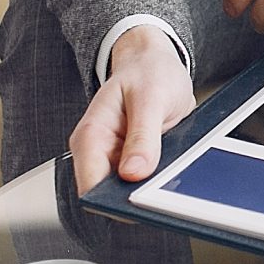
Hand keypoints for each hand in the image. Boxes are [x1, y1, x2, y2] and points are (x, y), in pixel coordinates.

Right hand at [71, 25, 196, 190]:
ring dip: (149, 189)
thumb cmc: (149, 72)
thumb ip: (143, 135)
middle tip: (165, 188)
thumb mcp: (151, 97)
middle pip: (108, 195)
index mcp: (91, 136)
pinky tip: (173, 169)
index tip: (141, 199)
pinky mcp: (133, 163)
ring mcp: (115, 160)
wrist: (155, 63)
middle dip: (134, 197)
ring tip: (172, 173)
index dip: (112, 200)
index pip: (90, 186)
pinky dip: (158, 181)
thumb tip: (134, 173)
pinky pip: (143, 182)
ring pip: (127, 192)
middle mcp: (98, 153)